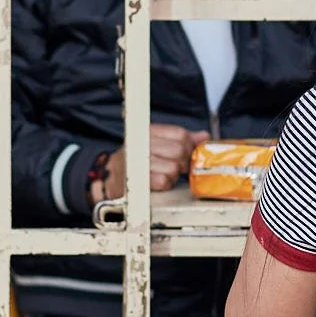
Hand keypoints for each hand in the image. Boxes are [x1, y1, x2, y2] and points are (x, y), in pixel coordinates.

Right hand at [93, 125, 210, 203]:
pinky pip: (164, 181)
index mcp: (149, 131)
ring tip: (162, 174)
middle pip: (180, 151)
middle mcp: (143, 142)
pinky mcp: (138, 178)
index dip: (189, 147)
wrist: (110, 176)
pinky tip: (157, 182)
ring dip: (172, 175)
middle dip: (181, 163)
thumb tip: (204, 136)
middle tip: (174, 167)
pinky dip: (164, 185)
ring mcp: (139, 160)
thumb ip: (181, 140)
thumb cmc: (138, 160)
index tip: (187, 154)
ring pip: (174, 167)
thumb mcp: (157, 143)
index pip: (181, 134)